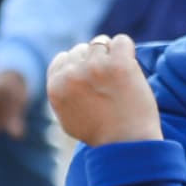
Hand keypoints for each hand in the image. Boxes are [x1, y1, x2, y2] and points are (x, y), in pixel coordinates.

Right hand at [46, 33, 160, 147]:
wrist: (126, 144)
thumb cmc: (100, 134)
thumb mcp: (67, 117)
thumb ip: (62, 94)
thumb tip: (65, 74)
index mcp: (56, 86)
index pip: (63, 58)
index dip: (79, 66)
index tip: (93, 78)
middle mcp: (71, 74)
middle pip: (81, 49)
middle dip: (95, 60)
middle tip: (109, 79)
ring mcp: (95, 67)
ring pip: (100, 43)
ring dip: (111, 54)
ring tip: (120, 74)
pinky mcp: (119, 64)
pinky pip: (121, 41)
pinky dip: (126, 50)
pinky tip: (130, 65)